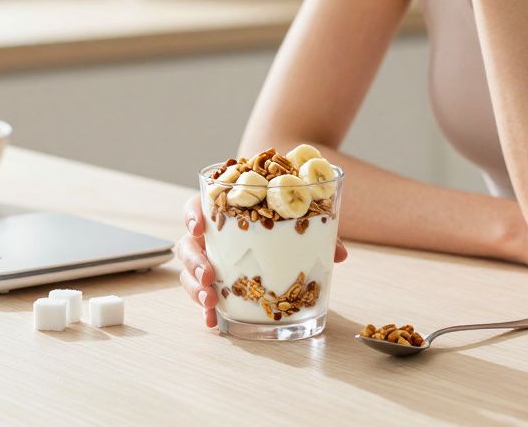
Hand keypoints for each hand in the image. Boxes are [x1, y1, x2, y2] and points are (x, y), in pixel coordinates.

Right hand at [179, 194, 347, 327]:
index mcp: (223, 210)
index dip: (192, 215)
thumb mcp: (298, 221)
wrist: (283, 227)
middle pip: (188, 244)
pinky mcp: (214, 284)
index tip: (198, 227)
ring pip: (189, 272)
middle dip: (195, 261)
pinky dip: (206, 310)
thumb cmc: (283, 219)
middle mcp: (211, 235)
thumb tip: (339, 254)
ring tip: (210, 301)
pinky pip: (202, 296)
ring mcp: (210, 260)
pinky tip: (213, 322)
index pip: (197, 205)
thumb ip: (317, 232)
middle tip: (209, 274)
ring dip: (196, 288)